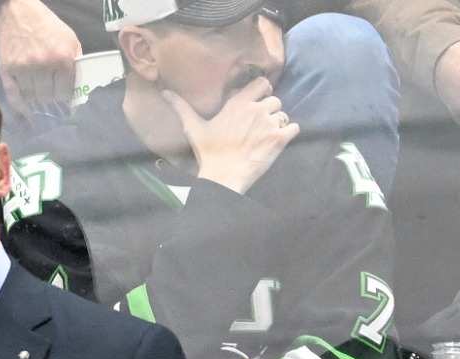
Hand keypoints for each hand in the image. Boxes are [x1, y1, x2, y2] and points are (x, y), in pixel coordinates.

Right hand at [0, 0, 80, 117]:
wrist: (17, 10)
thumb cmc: (46, 25)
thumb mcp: (69, 38)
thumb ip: (75, 62)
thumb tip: (76, 88)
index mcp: (63, 57)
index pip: (65, 92)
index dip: (64, 95)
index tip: (62, 94)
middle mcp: (43, 65)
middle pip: (47, 97)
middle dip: (49, 96)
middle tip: (48, 91)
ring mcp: (24, 69)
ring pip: (32, 98)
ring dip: (36, 98)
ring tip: (38, 92)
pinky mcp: (7, 69)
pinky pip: (14, 96)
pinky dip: (20, 107)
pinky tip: (26, 113)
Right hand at [168, 78, 297, 194]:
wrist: (223, 175)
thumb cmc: (209, 152)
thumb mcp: (194, 127)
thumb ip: (182, 107)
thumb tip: (165, 92)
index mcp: (238, 102)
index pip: (262, 83)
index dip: (263, 91)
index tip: (259, 100)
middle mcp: (256, 109)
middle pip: (275, 99)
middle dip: (270, 110)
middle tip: (261, 124)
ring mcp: (269, 123)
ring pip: (283, 114)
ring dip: (278, 123)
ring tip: (267, 135)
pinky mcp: (279, 139)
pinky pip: (294, 127)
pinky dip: (289, 133)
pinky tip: (279, 141)